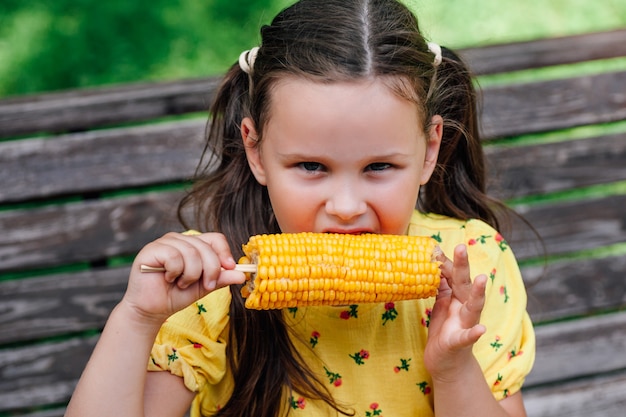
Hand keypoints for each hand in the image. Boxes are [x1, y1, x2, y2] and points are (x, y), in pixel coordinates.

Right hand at [122, 232, 245, 323]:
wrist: (152, 310)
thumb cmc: (175, 296)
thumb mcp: (204, 287)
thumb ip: (221, 278)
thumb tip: (242, 275)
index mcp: (193, 245)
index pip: (216, 238)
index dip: (225, 252)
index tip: (230, 268)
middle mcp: (180, 240)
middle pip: (206, 247)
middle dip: (210, 270)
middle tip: (206, 286)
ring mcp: (165, 242)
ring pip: (191, 252)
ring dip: (191, 274)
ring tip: (181, 283)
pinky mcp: (152, 249)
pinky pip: (174, 256)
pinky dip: (176, 272)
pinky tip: (169, 278)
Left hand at [424, 244, 486, 377]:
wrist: (446, 364)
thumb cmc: (445, 330)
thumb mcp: (441, 304)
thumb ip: (441, 285)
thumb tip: (435, 262)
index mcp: (457, 298)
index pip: (453, 276)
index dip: (446, 262)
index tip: (435, 248)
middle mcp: (464, 309)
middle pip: (464, 284)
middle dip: (463, 266)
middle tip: (461, 246)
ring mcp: (464, 325)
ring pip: (473, 307)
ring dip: (477, 293)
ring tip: (481, 279)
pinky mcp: (459, 344)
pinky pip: (467, 338)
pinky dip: (474, 333)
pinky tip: (481, 330)